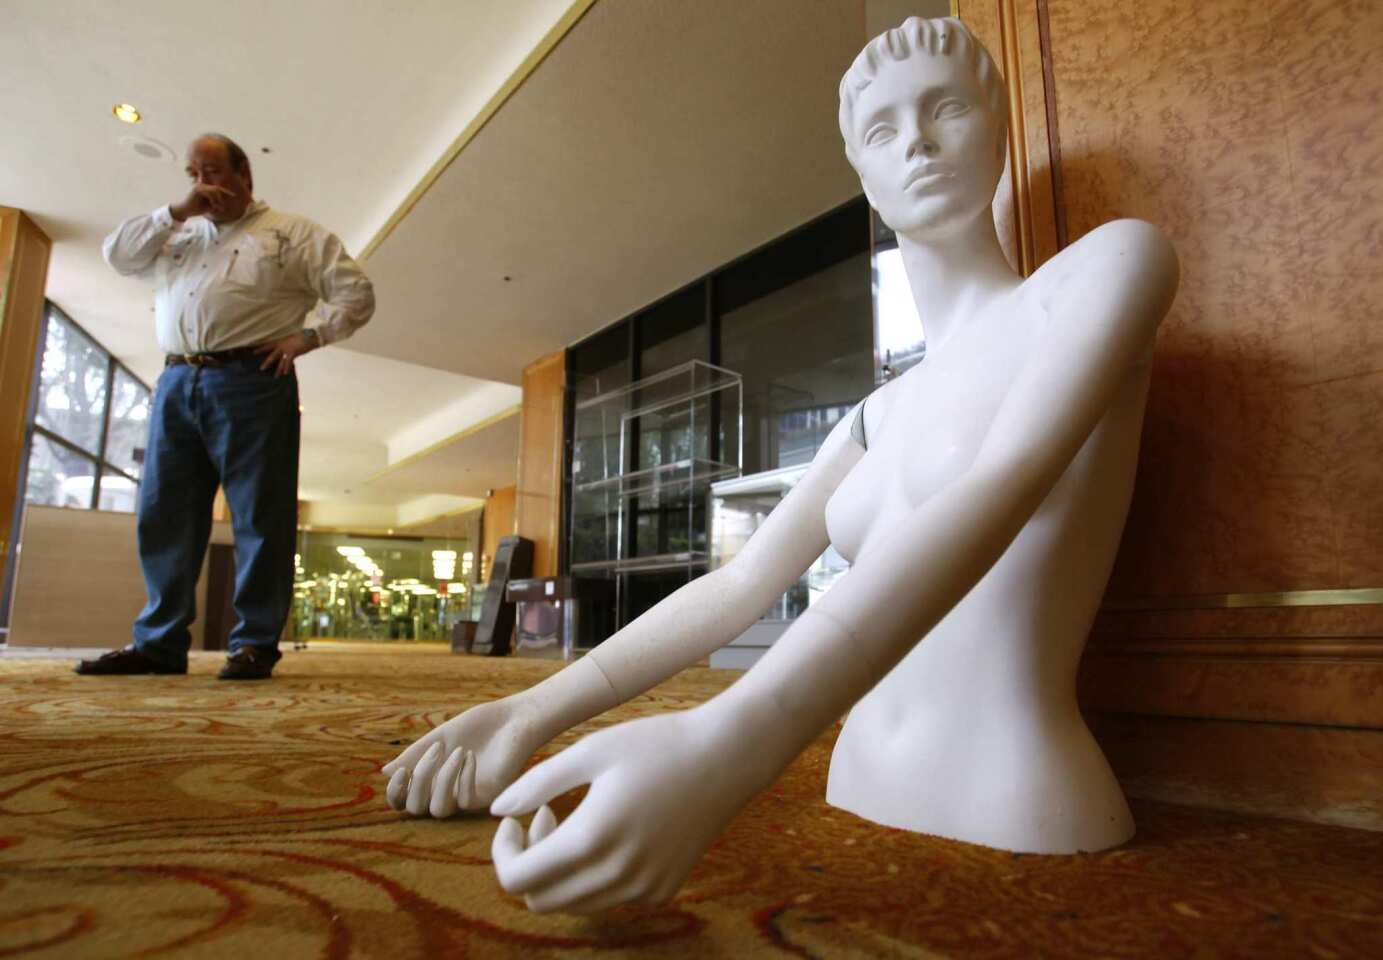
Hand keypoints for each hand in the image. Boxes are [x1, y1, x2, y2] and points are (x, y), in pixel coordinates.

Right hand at [170, 184, 235, 221]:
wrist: (185, 211)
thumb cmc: (197, 209)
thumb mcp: (209, 206)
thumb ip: (216, 203)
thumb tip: (223, 204)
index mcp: (205, 189)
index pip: (217, 188)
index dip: (226, 192)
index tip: (234, 195)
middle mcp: (202, 185)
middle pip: (217, 189)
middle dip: (221, 199)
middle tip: (220, 208)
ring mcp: (199, 186)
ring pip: (215, 191)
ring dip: (217, 201)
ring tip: (215, 208)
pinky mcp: (197, 189)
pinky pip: (210, 193)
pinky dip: (213, 200)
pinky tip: (212, 206)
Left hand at [255, 332, 314, 376]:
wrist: (309, 336)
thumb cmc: (302, 336)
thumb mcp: (292, 338)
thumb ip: (288, 343)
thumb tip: (288, 347)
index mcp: (281, 341)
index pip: (268, 345)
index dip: (261, 349)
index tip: (253, 352)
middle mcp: (282, 346)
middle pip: (272, 356)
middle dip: (267, 363)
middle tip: (261, 369)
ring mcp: (287, 350)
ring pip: (280, 361)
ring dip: (278, 369)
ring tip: (275, 377)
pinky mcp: (293, 353)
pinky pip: (288, 362)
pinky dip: (287, 368)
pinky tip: (285, 374)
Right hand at [382, 696, 546, 817]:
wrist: (515, 719)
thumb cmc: (479, 726)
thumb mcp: (441, 736)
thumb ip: (415, 754)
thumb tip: (383, 771)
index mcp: (433, 779)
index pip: (404, 801)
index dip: (395, 793)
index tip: (399, 771)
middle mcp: (447, 792)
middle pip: (416, 809)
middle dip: (420, 779)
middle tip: (435, 751)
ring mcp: (467, 797)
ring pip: (439, 810)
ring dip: (442, 779)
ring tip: (458, 751)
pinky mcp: (488, 798)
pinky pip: (465, 802)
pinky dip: (464, 779)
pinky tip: (472, 757)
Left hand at [489, 705, 768, 913]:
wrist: (727, 757)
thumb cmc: (656, 743)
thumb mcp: (589, 751)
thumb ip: (536, 784)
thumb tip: (496, 812)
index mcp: (590, 840)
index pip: (517, 880)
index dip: (502, 853)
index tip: (513, 819)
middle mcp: (616, 876)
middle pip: (540, 900)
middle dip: (528, 862)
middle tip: (543, 814)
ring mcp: (643, 889)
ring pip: (574, 903)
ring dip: (560, 869)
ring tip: (575, 818)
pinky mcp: (662, 890)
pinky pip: (609, 896)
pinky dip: (594, 874)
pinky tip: (612, 829)